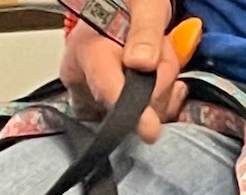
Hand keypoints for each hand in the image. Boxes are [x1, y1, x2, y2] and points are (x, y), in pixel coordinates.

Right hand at [60, 1, 185, 143]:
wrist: (124, 7)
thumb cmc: (128, 2)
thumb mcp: (144, 5)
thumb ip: (145, 31)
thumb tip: (143, 63)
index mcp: (86, 51)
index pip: (106, 88)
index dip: (130, 112)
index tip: (150, 130)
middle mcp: (83, 80)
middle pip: (125, 107)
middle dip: (157, 85)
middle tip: (162, 51)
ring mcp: (94, 96)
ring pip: (135, 115)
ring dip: (160, 90)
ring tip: (157, 58)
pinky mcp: (106, 107)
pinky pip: (136, 119)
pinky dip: (158, 101)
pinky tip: (159, 79)